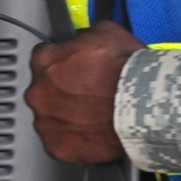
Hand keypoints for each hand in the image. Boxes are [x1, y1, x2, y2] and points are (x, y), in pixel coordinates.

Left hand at [24, 21, 141, 165]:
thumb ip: (83, 36)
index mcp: (45, 61)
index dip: (62, 61)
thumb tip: (83, 38)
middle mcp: (38, 92)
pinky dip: (73, 139)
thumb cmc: (127, 71)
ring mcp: (45, 122)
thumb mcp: (106, 32)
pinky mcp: (56, 148)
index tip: (73, 66)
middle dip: (62, 90)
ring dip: (66, 115)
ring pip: (50, 118)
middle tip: (88, 92)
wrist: (142, 106)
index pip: (43, 57)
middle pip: (44, 90)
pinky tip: (91, 132)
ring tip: (93, 114)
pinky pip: (60, 143)